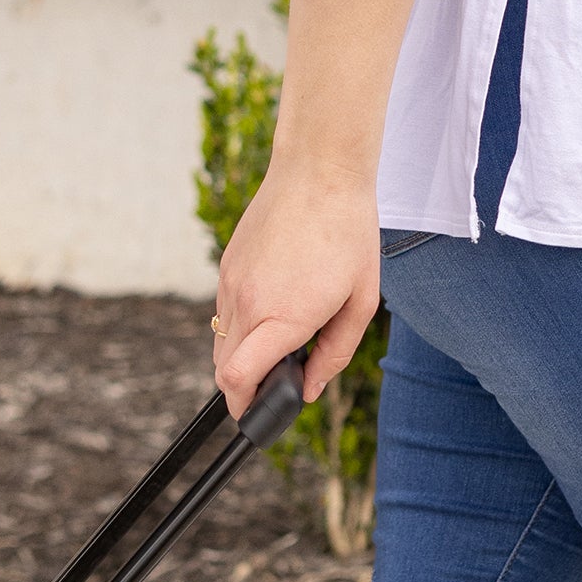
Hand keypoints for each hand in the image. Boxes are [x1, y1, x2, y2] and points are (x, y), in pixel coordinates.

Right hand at [211, 160, 381, 418]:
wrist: (319, 170)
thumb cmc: (348, 233)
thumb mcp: (361, 301)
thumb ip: (335, 353)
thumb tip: (311, 389)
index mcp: (284, 317)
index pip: (237, 380)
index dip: (243, 406)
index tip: (256, 411)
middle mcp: (249, 304)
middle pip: (223, 371)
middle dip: (243, 387)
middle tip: (272, 382)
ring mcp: (232, 285)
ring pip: (220, 345)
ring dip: (241, 356)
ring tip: (276, 339)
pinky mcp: (227, 268)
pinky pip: (223, 314)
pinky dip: (240, 326)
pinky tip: (271, 304)